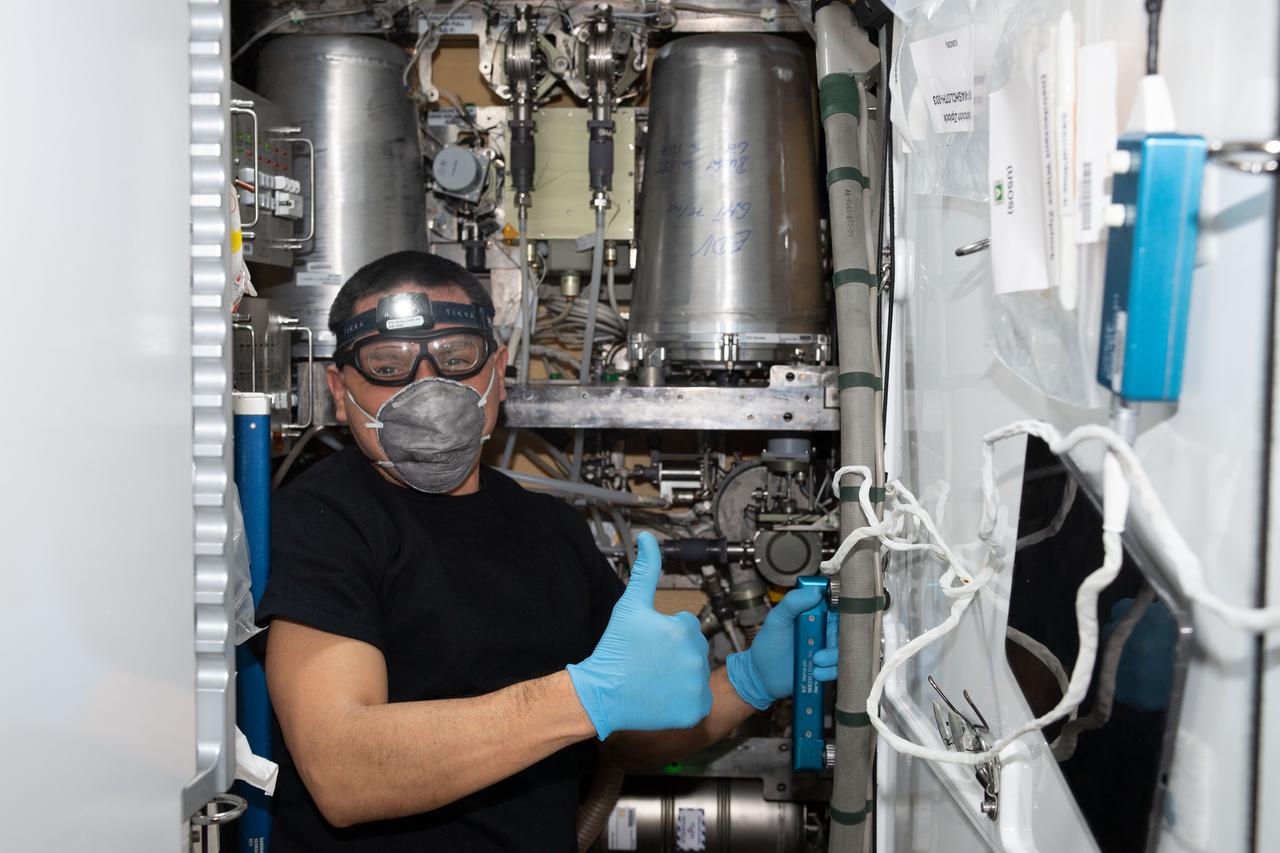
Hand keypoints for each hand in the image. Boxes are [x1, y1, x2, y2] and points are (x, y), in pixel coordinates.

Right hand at [567, 532, 712, 738]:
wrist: (602, 693)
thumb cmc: (615, 649)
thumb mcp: (630, 605)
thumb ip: (645, 569)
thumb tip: (649, 537)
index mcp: (684, 629)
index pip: (687, 626)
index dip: (666, 634)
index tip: (648, 644)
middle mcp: (696, 656)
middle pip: (695, 650)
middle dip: (677, 655)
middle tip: (650, 662)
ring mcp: (697, 686)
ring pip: (697, 674)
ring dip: (681, 676)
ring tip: (655, 679)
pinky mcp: (696, 711)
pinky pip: (698, 701)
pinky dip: (685, 701)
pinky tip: (663, 697)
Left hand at [726, 585, 839, 709]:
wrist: (762, 676)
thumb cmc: (769, 644)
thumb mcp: (777, 619)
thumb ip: (792, 602)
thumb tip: (816, 591)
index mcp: (816, 612)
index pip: (839, 604)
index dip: (847, 608)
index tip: (840, 616)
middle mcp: (826, 628)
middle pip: (849, 629)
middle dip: (841, 638)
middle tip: (824, 645)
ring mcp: (828, 648)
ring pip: (846, 649)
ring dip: (834, 657)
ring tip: (815, 661)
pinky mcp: (829, 667)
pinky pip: (841, 668)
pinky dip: (831, 671)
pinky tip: (816, 673)